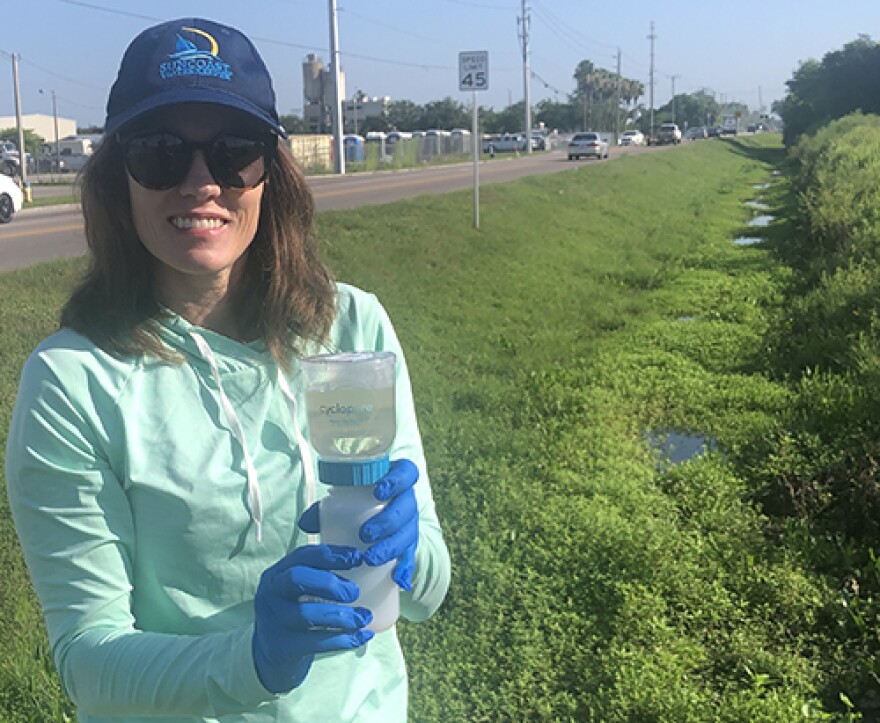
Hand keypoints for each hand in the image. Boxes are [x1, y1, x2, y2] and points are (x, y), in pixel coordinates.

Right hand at [252, 544, 373, 693]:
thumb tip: (362, 561)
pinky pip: (316, 642)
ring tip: (364, 617)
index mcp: (277, 574)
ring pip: (306, 614)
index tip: (357, 558)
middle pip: (296, 579)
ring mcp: (274, 621)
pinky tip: (363, 635)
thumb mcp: (296, 590)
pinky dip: (343, 639)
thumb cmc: (293, 612)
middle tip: (354, 592)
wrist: (267, 655)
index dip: (330, 554)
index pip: (301, 556)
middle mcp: (270, 594)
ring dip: (341, 615)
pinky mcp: (282, 648)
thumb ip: (318, 575)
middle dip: (329, 583)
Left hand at [297, 459, 419, 589]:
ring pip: (409, 533)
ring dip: (392, 546)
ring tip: (371, 558)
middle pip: (407, 507)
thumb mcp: (345, 502)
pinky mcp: (410, 546)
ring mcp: (410, 524)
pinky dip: (405, 568)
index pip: (406, 472)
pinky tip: (398, 579)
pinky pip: (412, 557)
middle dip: (388, 521)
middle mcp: (407, 501)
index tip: (378, 492)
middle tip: (365, 534)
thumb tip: (305, 523)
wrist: (377, 523)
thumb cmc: (358, 506)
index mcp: (395, 481)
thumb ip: (325, 509)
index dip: (396, 480)